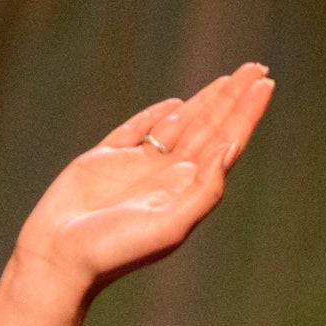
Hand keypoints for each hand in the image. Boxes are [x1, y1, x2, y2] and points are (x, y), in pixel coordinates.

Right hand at [3, 63, 275, 313]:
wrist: (59, 259)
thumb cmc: (114, 251)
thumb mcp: (169, 226)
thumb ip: (204, 192)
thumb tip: (229, 149)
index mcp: (186, 191)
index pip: (225, 142)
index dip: (246, 113)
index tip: (265, 84)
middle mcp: (167, 177)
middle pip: (209, 128)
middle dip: (233, 98)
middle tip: (257, 67)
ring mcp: (136, 167)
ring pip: (179, 124)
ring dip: (205, 101)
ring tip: (230, 78)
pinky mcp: (103, 161)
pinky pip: (136, 130)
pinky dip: (156, 115)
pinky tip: (176, 104)